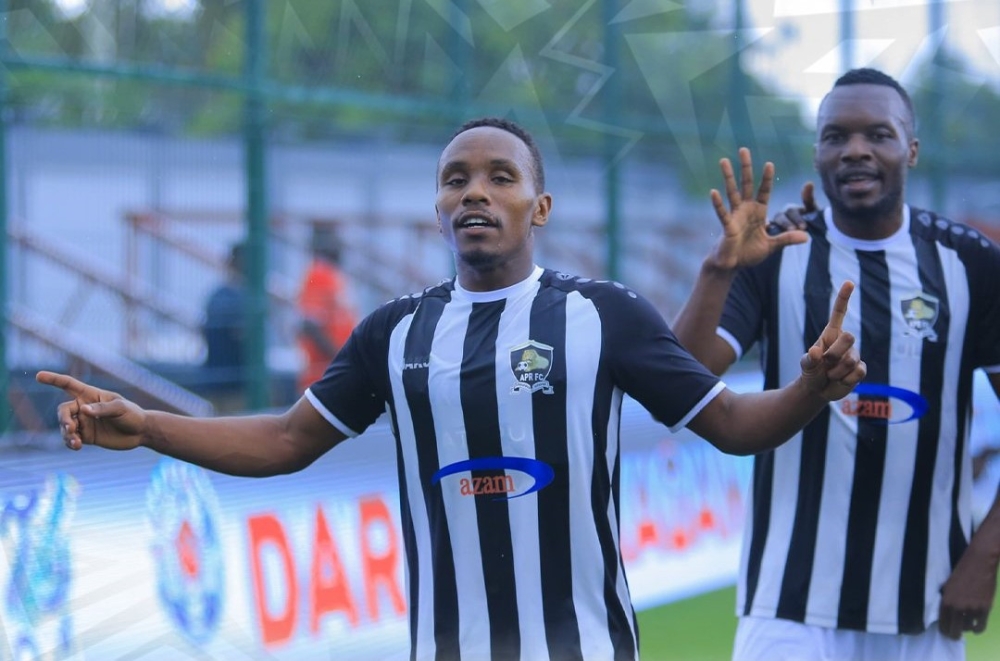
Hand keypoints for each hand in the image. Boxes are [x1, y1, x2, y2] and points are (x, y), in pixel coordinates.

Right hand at [36, 371, 146, 450]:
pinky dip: (70, 442)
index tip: (38, 376)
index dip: (53, 380)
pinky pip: (70, 439)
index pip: (68, 385)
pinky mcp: (86, 436)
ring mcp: (84, 422)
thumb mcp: (121, 409)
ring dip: (66, 434)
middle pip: (63, 411)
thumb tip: (83, 410)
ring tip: (76, 442)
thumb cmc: (133, 415)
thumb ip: (102, 409)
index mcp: (91, 395)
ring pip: (65, 427)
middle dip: (64, 420)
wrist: (140, 433)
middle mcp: (84, 407)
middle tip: (71, 428)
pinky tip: (77, 446)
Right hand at [707, 147, 808, 270]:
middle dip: (745, 167)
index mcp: (758, 212)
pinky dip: (718, 203)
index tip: (769, 163)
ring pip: (732, 192)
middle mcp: (745, 209)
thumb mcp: (772, 246)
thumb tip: (807, 238)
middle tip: (743, 149)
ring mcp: (735, 216)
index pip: (763, 191)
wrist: (732, 264)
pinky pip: (722, 213)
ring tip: (723, 160)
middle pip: (746, 184)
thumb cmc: (749, 253)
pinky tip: (713, 192)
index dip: (766, 178)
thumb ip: (787, 239)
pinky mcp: (727, 226)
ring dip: (728, 176)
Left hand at [798, 281, 865, 400]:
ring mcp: (854, 355)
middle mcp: (844, 342)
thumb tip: (815, 351)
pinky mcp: (860, 369)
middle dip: (834, 353)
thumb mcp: (806, 365)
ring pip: (851, 359)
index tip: (849, 282)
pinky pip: (857, 372)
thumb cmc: (811, 372)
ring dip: (836, 371)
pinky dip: (845, 380)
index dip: (844, 298)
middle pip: (849, 337)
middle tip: (825, 364)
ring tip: (830, 374)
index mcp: (830, 334)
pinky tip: (840, 380)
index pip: (839, 313)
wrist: (818, 390)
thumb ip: (809, 359)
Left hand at [938, 542, 997, 638]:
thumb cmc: (961, 571)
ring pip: (968, 628)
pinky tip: (975, 627)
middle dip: (954, 635)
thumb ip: (947, 600)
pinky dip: (977, 629)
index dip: (944, 630)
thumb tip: (946, 613)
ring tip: (965, 624)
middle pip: (954, 631)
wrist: (979, 563)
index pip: (942, 624)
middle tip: (955, 635)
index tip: (946, 632)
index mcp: (946, 601)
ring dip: (966, 628)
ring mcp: (972, 609)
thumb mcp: (947, 586)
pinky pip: (980, 627)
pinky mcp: (985, 609)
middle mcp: (957, 607)